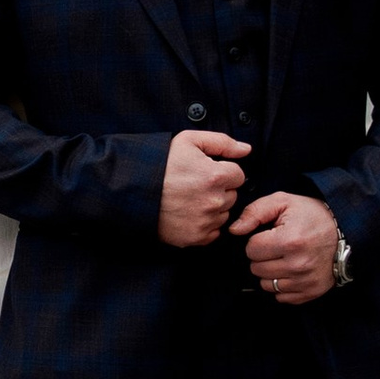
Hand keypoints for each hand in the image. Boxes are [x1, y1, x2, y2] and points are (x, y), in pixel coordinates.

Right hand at [160, 128, 249, 246]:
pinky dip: (205, 225)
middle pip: (232, 195)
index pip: (238, 175)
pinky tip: (189, 213)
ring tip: (190, 199)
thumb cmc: (160, 163)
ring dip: (213, 207)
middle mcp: (214, 202)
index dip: (223, 171)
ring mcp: (205, 222)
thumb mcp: (189, 140)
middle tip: (196, 185)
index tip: (206, 172)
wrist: (133, 190)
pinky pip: (213, 232)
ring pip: (223, 214)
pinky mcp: (195, 237)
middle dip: (219, 189)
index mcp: (215, 176)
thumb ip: (222, 142)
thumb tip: (246, 150)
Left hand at [231, 188, 339, 305]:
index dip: (257, 240)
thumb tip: (235, 230)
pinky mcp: (310, 292)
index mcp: (290, 241)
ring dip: (270, 272)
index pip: (251, 249)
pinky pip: (281, 297)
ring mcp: (305, 281)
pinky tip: (291, 270)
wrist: (345, 231)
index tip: (270, 235)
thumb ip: (254, 212)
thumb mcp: (283, 202)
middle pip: (256, 268)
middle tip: (278, 246)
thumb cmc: (312, 215)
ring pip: (266, 285)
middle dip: (262, 256)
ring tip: (284, 258)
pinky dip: (282, 285)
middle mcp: (298, 265)